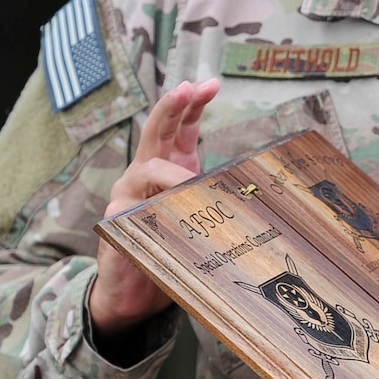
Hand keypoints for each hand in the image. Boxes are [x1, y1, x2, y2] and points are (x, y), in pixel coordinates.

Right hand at [88, 78, 219, 336]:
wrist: (133, 294)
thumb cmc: (169, 252)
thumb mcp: (198, 219)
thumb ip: (215, 202)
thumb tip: (263, 193)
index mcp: (169, 170)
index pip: (179, 128)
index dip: (193, 105)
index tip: (211, 84)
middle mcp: (145, 175)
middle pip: (156, 132)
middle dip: (173, 108)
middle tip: (188, 88)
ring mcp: (127, 194)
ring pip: (146, 167)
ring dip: (169, 170)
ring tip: (188, 179)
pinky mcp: (116, 220)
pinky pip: (131, 207)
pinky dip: (149, 209)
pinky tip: (162, 213)